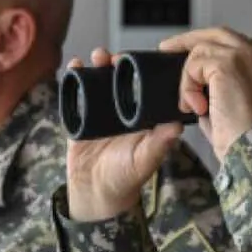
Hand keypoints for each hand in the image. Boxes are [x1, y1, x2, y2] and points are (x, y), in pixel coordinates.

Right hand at [66, 48, 181, 221]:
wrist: (96, 195)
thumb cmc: (126, 178)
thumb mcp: (146, 160)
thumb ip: (160, 143)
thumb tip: (177, 125)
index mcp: (139, 117)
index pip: (141, 86)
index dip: (139, 71)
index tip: (137, 59)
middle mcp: (120, 111)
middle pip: (117, 79)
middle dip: (114, 63)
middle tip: (112, 56)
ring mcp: (98, 113)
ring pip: (96, 82)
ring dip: (95, 66)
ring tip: (94, 57)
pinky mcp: (78, 118)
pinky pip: (75, 95)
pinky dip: (73, 79)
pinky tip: (74, 67)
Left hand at [157, 28, 251, 161]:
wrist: (250, 151)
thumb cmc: (241, 139)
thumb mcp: (228, 107)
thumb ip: (216, 88)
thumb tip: (195, 84)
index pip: (231, 44)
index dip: (207, 46)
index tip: (185, 54)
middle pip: (217, 33)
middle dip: (189, 40)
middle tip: (166, 49)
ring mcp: (243, 58)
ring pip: (201, 51)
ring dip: (188, 79)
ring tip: (193, 106)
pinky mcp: (228, 64)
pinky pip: (195, 64)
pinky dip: (188, 86)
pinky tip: (197, 107)